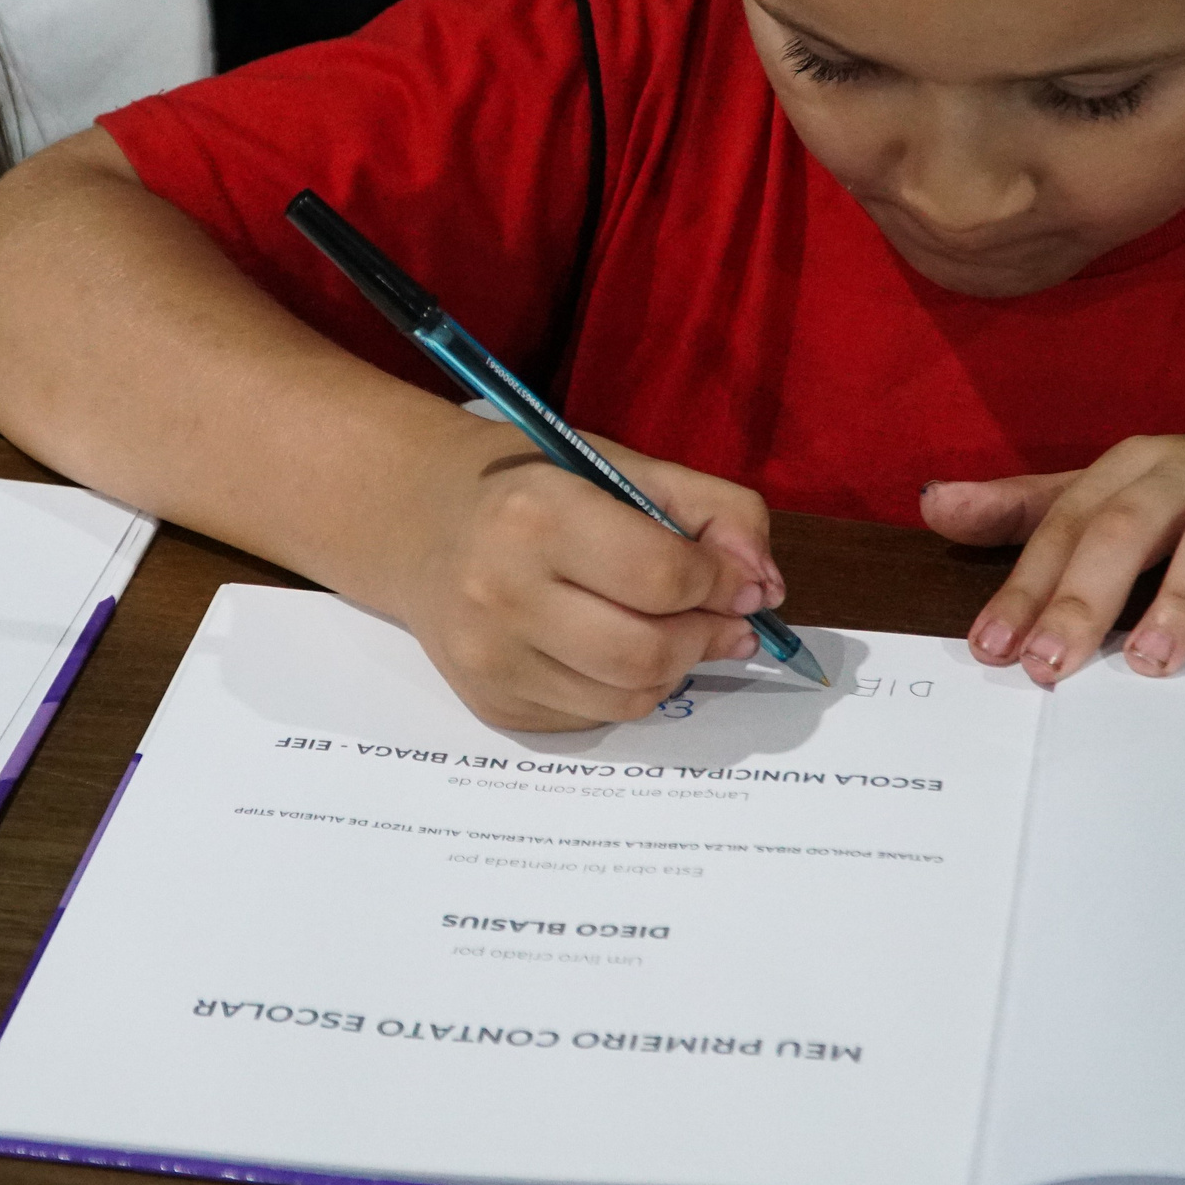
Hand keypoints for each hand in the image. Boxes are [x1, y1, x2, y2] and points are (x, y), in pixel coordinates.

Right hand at [393, 423, 784, 731]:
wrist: (421, 525)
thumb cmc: (531, 487)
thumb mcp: (619, 466)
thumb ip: (711, 509)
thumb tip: (764, 586)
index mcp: (536, 517)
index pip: (661, 576)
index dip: (723, 584)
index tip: (740, 581)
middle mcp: (501, 593)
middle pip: (648, 652)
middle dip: (707, 638)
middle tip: (725, 620)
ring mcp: (491, 660)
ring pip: (630, 699)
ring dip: (674, 669)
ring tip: (672, 630)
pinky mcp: (493, 705)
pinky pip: (594, 718)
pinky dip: (624, 690)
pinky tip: (608, 647)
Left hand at [923, 435, 1184, 683]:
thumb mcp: (1116, 506)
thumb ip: (1028, 512)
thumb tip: (933, 505)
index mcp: (1135, 465)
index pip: (1066, 522)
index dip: (1026, 585)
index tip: (994, 649)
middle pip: (1130, 523)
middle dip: (1085, 597)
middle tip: (1051, 665)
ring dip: (1179, 597)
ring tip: (1149, 662)